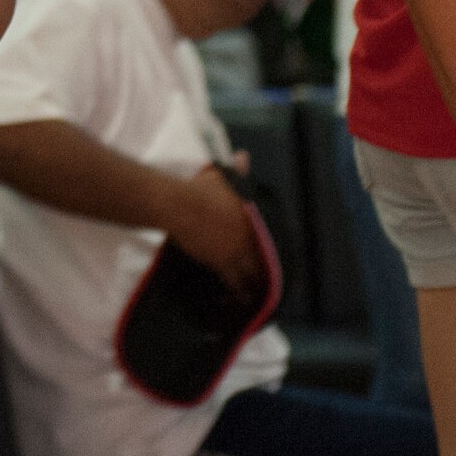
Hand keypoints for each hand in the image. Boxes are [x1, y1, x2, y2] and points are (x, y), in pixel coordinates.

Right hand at [166, 165, 266, 297]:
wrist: (179, 206)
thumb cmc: (199, 188)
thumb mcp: (220, 176)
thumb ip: (236, 171)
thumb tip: (243, 156)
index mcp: (251, 214)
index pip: (268, 235)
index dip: (273, 248)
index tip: (276, 258)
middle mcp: (249, 234)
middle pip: (264, 257)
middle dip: (267, 270)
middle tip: (271, 282)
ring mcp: (236, 249)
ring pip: (252, 272)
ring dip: (256, 283)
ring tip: (259, 295)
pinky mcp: (221, 262)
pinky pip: (234, 281)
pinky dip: (238, 291)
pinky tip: (239, 300)